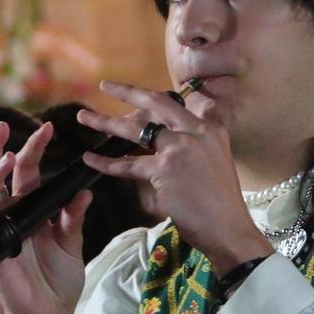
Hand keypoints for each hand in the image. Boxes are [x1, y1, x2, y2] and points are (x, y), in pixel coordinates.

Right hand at [0, 120, 91, 313]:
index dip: (32, 149)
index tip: (46, 128)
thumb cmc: (60, 279)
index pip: (26, 171)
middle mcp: (12, 216)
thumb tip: (83, 191)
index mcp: (32, 209)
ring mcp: (0, 233)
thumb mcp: (72, 243)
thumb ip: (73, 218)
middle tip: (7, 128)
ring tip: (6, 160)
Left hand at [78, 81, 272, 272]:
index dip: (151, 98)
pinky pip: (127, 164)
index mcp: (210, 128)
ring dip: (105, 123)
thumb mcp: (217, 161)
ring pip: (135, 130)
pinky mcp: (164, 170)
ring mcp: (179, 149)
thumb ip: (195, 144)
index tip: (135, 93)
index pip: (176, 105)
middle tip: (105, 84)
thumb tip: (167, 138)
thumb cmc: (221, 202)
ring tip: (84, 117)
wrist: (229, 228)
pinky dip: (105, 162)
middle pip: (155, 103)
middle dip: (127, 91)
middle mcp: (196, 131)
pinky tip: (89, 159)